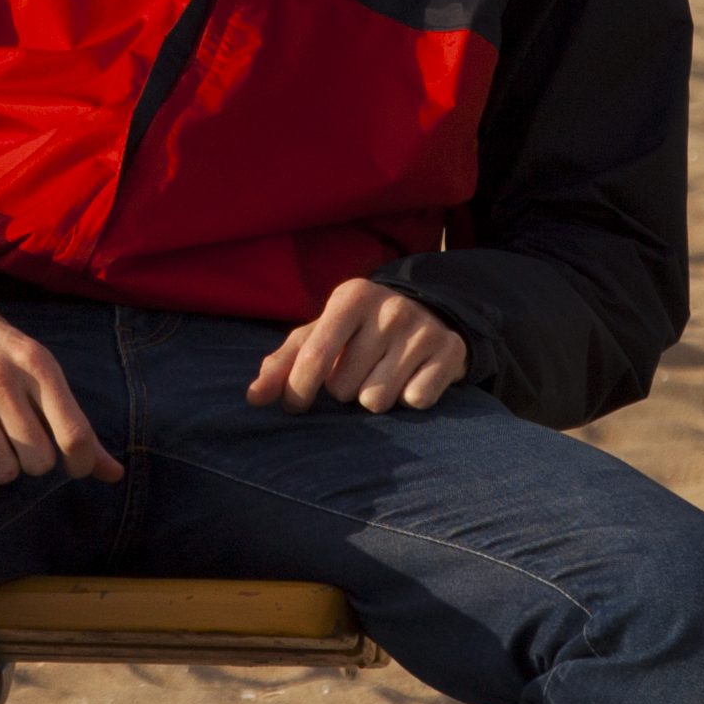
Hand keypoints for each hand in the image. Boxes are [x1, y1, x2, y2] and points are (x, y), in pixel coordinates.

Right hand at [0, 278, 123, 485]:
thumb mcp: (34, 363)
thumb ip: (72, 417)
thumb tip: (114, 474)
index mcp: (35, 362)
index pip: (75, 435)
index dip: (81, 464)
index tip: (73, 466)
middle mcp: (0, 376)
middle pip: (38, 461)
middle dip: (31, 461)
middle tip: (18, 440)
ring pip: (0, 471)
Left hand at [247, 279, 466, 415]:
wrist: (429, 315)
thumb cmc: (358, 331)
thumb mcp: (321, 334)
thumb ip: (284, 362)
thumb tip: (254, 397)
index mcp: (350, 297)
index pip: (314, 354)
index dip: (298, 389)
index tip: (295, 406)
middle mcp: (389, 308)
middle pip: (344, 386)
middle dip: (344, 390)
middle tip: (357, 373)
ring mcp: (422, 329)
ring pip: (377, 399)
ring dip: (373, 398)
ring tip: (381, 376)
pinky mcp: (450, 351)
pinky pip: (416, 401)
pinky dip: (409, 399)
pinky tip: (411, 379)